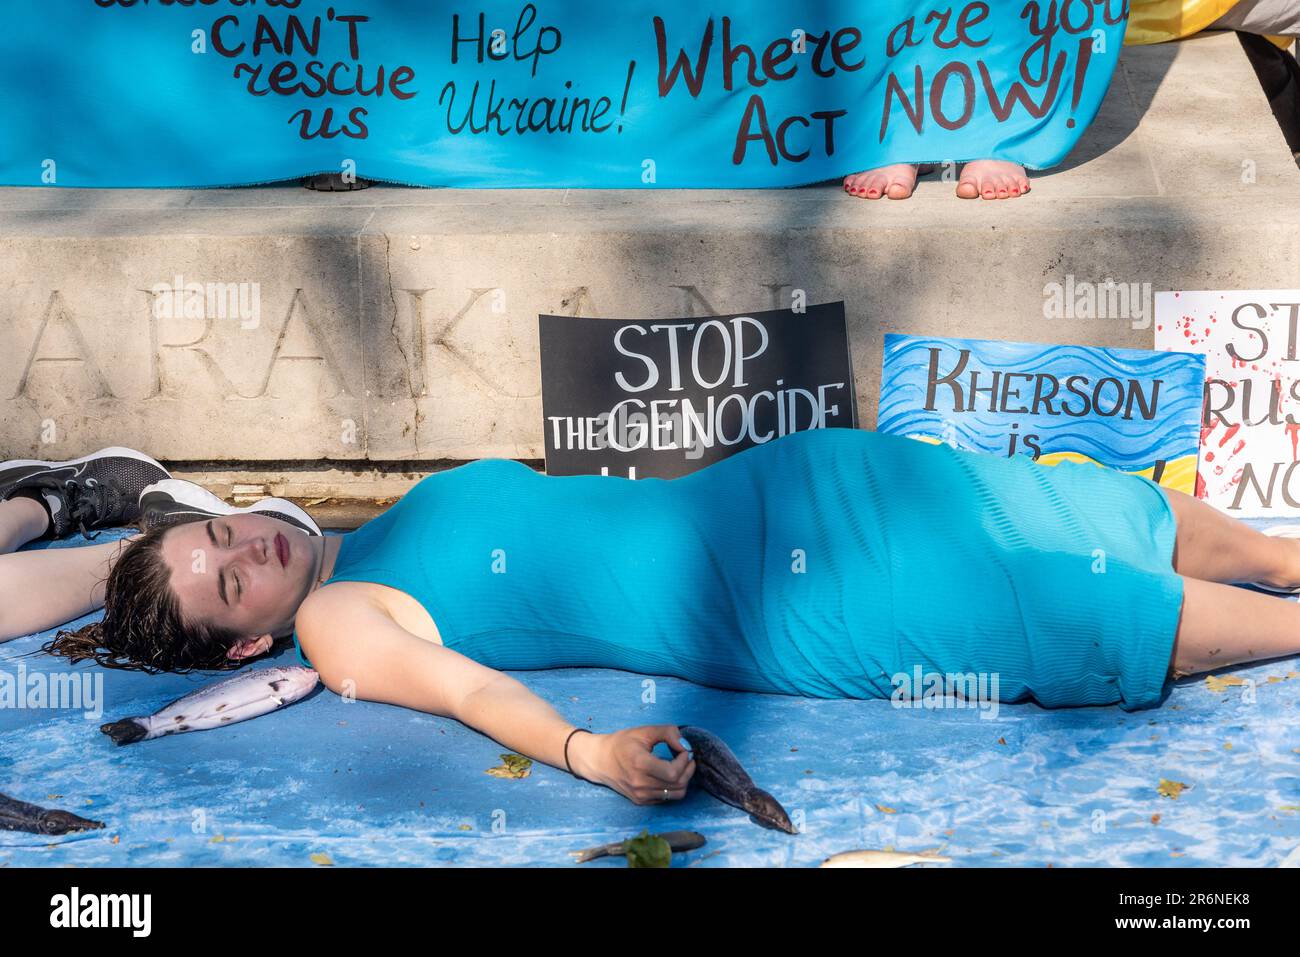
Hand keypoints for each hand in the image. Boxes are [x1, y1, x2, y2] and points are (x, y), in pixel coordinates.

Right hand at [580, 725, 694, 804]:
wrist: (599, 760)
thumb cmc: (621, 743)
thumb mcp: (644, 731)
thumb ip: (668, 733)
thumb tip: (685, 745)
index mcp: (639, 764)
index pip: (673, 772)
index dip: (684, 761)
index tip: (684, 749)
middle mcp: (640, 783)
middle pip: (678, 784)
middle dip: (688, 769)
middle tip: (687, 757)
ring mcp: (640, 795)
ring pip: (676, 794)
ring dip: (684, 779)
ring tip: (681, 766)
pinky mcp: (641, 801)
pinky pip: (667, 798)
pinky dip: (674, 787)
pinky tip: (669, 774)